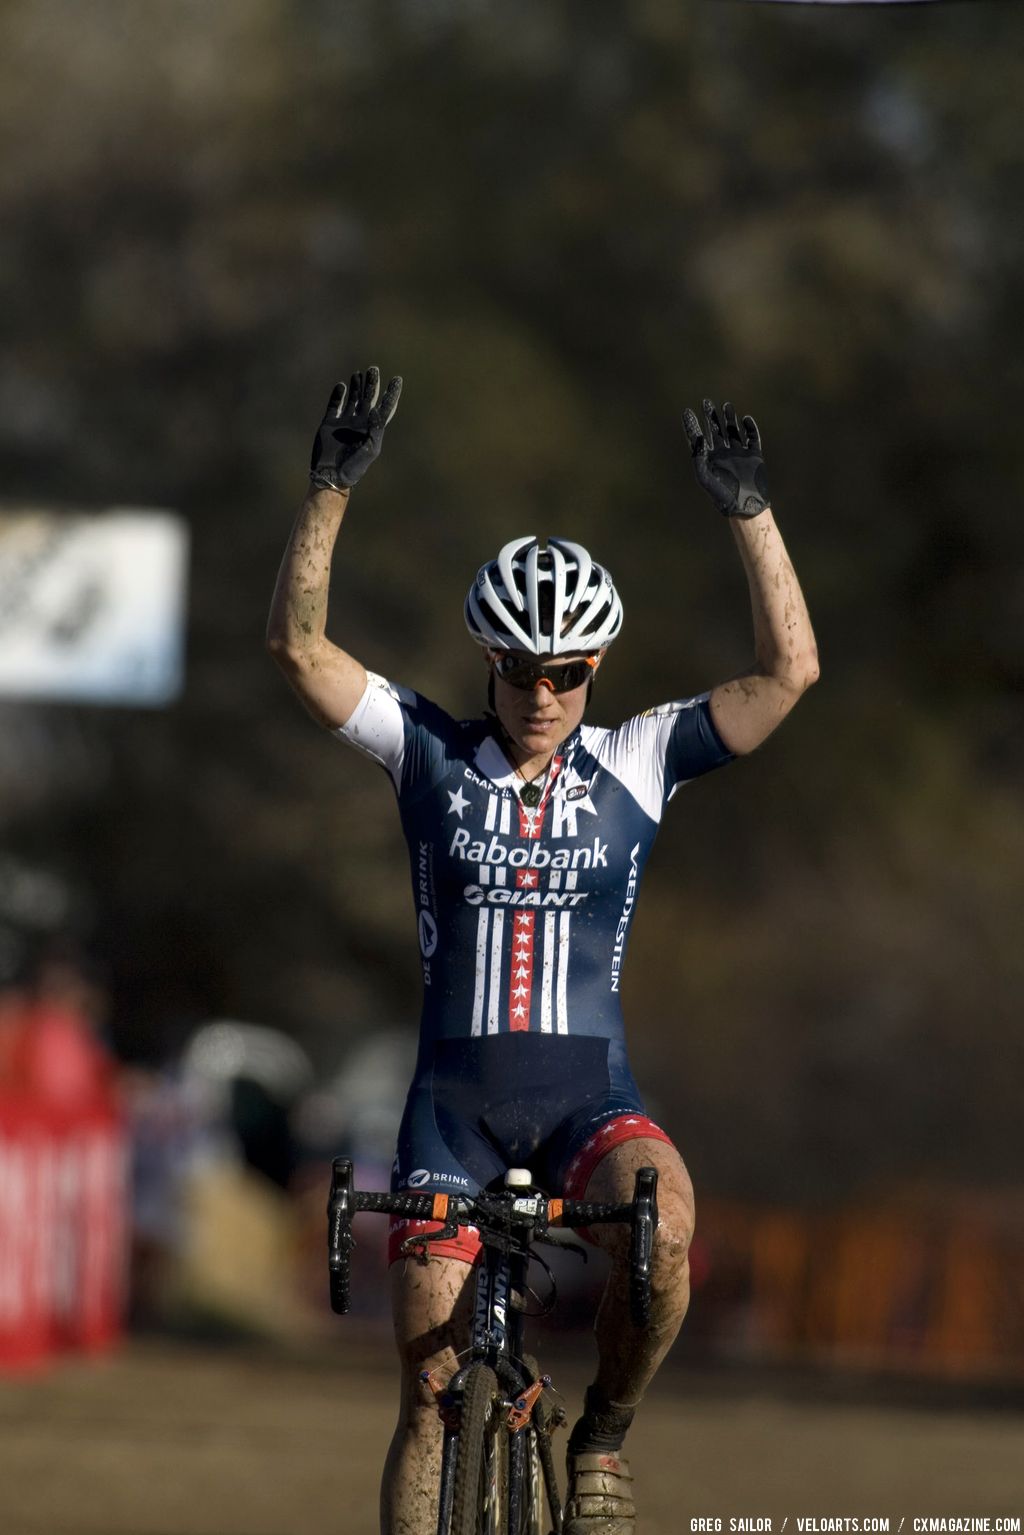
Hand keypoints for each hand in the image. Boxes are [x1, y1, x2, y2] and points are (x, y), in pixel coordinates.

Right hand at [309, 367, 401, 490]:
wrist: (331, 474)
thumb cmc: (354, 467)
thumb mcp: (370, 449)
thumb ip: (376, 429)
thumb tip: (377, 410)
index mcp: (372, 429)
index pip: (385, 407)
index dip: (391, 393)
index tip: (397, 379)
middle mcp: (360, 423)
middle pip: (369, 398)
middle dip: (372, 384)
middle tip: (374, 369)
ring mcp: (344, 422)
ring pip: (353, 399)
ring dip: (357, 386)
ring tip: (359, 373)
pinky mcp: (329, 423)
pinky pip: (335, 405)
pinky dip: (338, 395)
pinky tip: (342, 386)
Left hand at [683, 399, 769, 517]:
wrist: (745, 507)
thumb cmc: (721, 496)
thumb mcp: (705, 478)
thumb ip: (699, 458)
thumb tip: (697, 437)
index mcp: (709, 459)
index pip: (698, 438)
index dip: (692, 425)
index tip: (687, 411)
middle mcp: (723, 454)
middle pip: (715, 430)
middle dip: (711, 416)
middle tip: (706, 402)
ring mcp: (739, 453)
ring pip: (733, 430)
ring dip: (729, 418)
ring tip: (725, 405)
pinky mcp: (754, 456)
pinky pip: (752, 437)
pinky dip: (750, 428)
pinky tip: (745, 419)